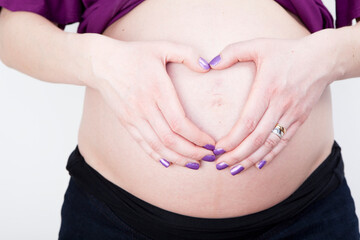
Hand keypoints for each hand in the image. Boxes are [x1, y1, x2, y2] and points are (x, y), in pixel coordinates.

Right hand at [87, 37, 215, 168]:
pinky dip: (156, 156)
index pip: (179, 122)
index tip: (210, 142)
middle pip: (170, 139)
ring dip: (177, 158)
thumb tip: (207, 66)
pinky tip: (169, 162)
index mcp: (157, 90)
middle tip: (208, 157)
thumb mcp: (162, 47)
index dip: (197, 137)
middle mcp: (145, 107)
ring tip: (194, 163)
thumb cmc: (134, 55)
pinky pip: (142, 144)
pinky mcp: (126, 122)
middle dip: (192, 152)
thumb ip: (187, 54)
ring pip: (157, 146)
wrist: (101, 63)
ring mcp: (133, 117)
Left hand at [209, 35, 336, 174]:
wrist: (322, 59)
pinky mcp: (299, 119)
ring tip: (235, 169)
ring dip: (251, 159)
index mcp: (267, 89)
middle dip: (237, 155)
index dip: (232, 139)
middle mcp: (280, 105)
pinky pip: (284, 142)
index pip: (247, 122)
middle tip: (221, 165)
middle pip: (257, 138)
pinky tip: (258, 164)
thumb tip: (210, 64)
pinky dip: (271, 155)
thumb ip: (232, 52)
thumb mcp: (259, 45)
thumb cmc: (287, 52)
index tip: (218, 149)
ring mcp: (292, 114)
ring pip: (270, 144)